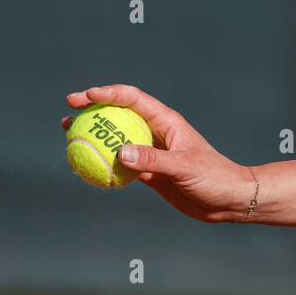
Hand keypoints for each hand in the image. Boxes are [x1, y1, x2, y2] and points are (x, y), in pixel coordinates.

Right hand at [64, 84, 257, 223]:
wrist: (228, 201)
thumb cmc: (213, 177)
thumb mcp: (184, 167)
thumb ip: (152, 160)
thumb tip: (120, 153)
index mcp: (166, 121)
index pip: (133, 99)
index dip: (108, 93)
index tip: (86, 96)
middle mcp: (156, 132)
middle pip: (119, 114)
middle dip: (93, 108)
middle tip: (68, 109)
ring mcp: (151, 152)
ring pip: (116, 138)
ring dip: (93, 135)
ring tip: (67, 133)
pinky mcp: (149, 172)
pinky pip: (121, 165)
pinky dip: (103, 163)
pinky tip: (85, 166)